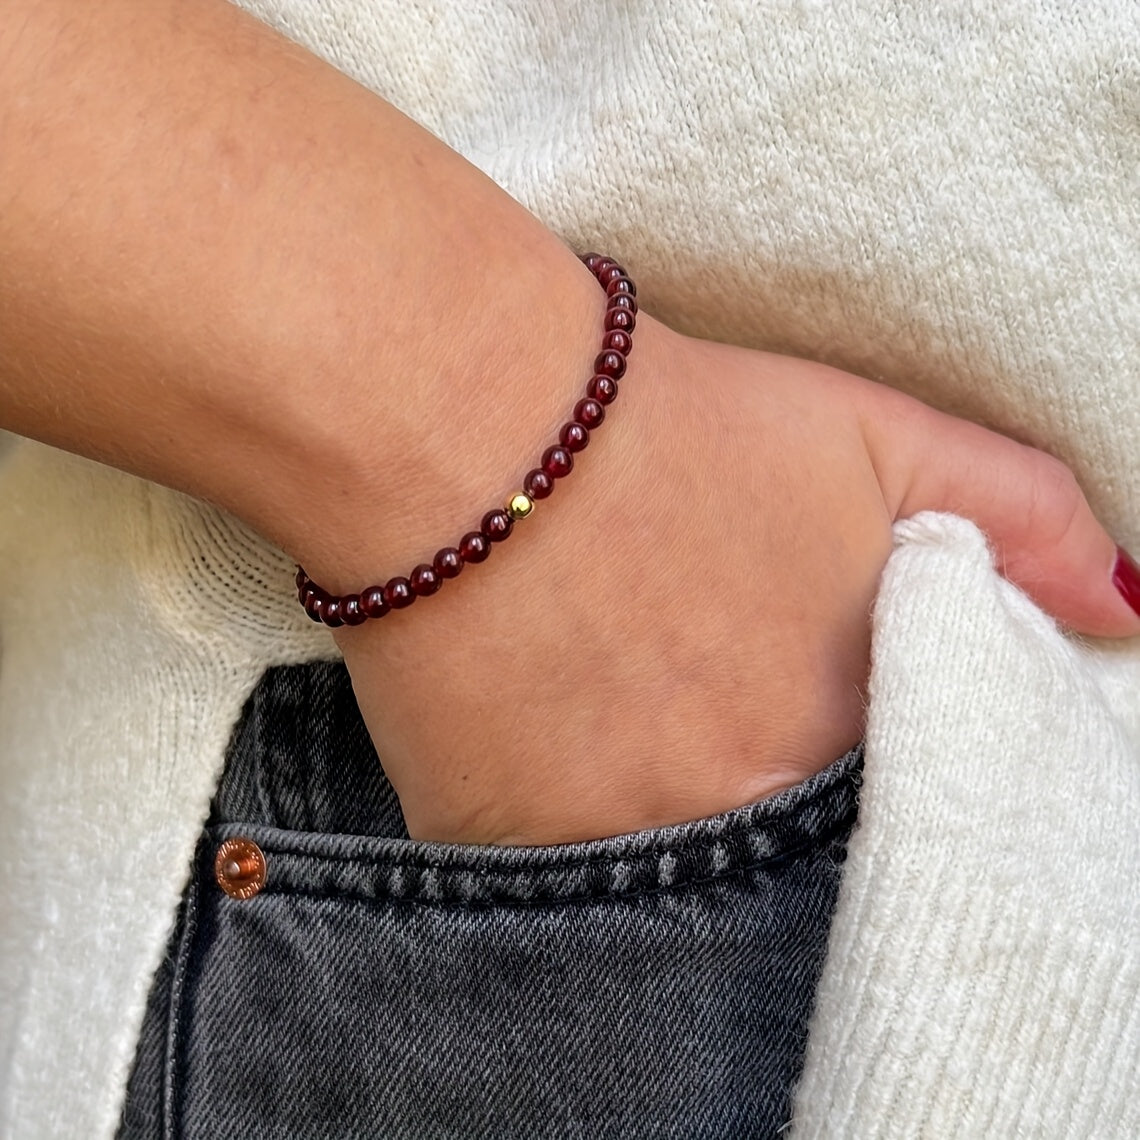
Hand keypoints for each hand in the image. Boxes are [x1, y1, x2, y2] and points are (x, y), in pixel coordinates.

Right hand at [335, 314, 1139, 844]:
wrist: (473, 424)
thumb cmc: (679, 427)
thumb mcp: (874, 440)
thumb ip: (1019, 517)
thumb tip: (1129, 608)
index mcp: (848, 732)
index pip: (906, 826)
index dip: (867, 784)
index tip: (817, 735)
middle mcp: (741, 814)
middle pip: (785, 875)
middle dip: (765, 807)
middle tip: (713, 720)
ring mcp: (612, 845)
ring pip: (666, 894)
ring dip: (666, 826)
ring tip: (630, 724)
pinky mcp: (497, 846)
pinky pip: (552, 886)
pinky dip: (568, 833)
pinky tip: (556, 740)